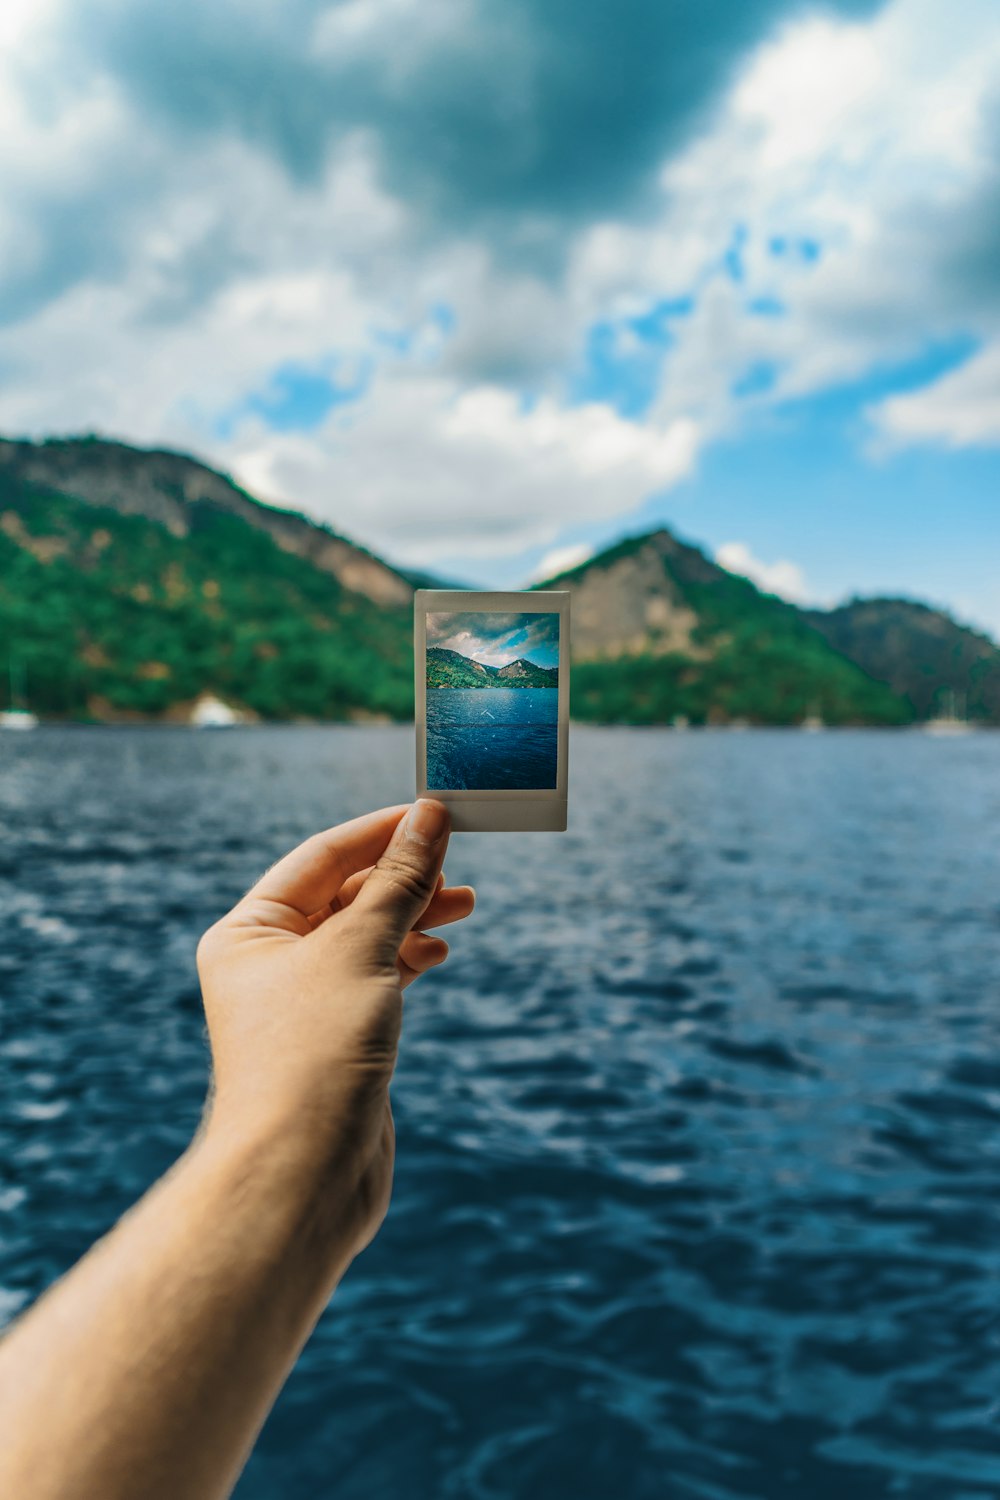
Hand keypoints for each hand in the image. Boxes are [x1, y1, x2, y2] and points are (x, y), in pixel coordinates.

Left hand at [195, 800, 473, 1262]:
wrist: (303, 1177)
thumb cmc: (313, 1056)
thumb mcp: (361, 949)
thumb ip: (399, 880)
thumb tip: (430, 817)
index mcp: (249, 931)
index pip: (321, 857)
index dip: (381, 831)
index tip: (439, 813)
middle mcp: (269, 963)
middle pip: (345, 895)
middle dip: (404, 877)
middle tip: (461, 866)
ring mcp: (303, 1005)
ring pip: (366, 937)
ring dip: (414, 916)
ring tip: (464, 905)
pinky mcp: (336, 1041)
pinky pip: (376, 978)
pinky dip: (409, 959)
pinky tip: (438, 952)